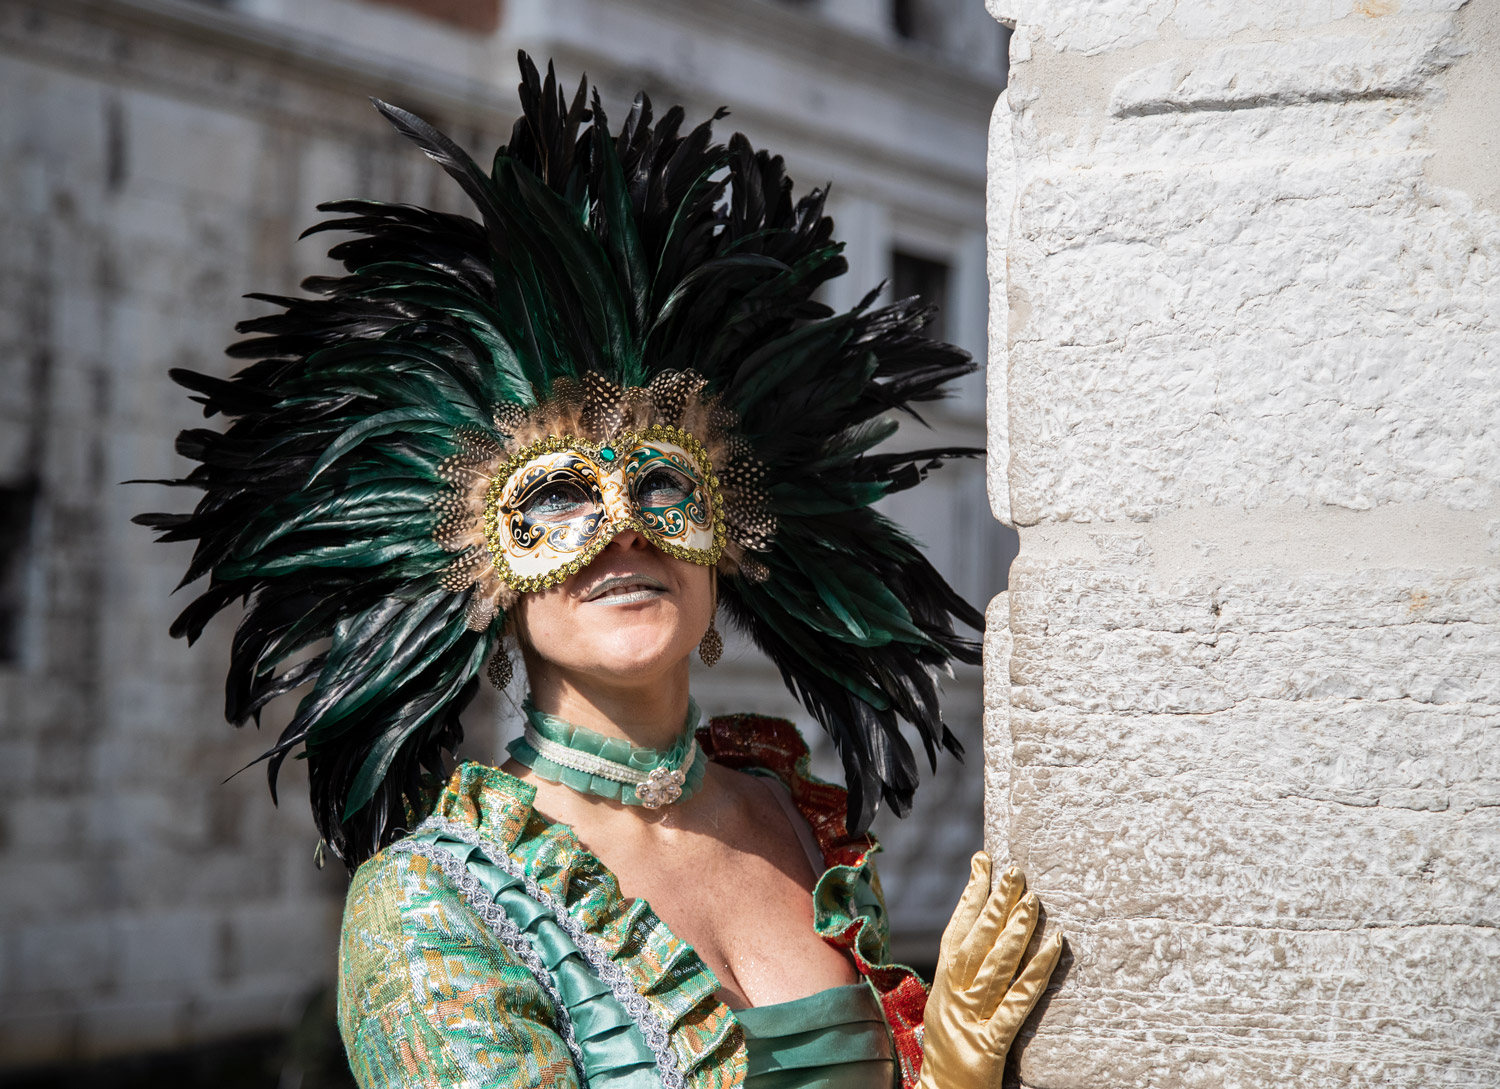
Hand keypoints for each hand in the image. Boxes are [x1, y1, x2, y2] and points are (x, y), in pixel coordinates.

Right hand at [916, 852, 1062, 1088]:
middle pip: (976, 942)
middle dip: (996, 902)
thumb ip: (962, 974)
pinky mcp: (989, 1044)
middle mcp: (953, 996)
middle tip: (1016, 871)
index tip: (984, 863)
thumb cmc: (948, 1052)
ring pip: (995, 967)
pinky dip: (1037, 973)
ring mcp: (970, 1019)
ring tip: (1033, 901)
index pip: (956, 931)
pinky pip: (1017, 1003)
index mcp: (943, 985)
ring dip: (1015, 932)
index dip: (970, 896)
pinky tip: (1054, 949)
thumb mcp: (947, 1007)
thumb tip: (985, 936)